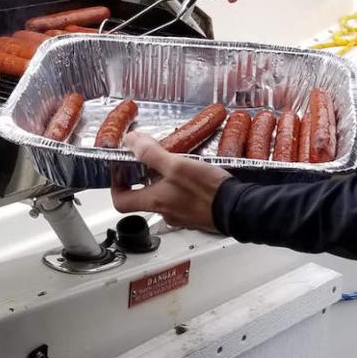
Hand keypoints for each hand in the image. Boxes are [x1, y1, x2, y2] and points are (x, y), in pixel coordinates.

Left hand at [111, 132, 230, 232]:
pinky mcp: (197, 215)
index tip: (121, 168)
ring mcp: (182, 216)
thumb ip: (151, 153)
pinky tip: (194, 175)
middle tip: (150, 159)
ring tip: (175, 163)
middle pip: (143, 197)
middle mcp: (165, 213)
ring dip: (165, 181)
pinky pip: (182, 200)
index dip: (116, 184)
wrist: (240, 210)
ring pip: (164, 197)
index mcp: (155, 202)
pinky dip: (182, 187)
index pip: (120, 201)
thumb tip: (130, 142)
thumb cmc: (208, 191)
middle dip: (143, 177)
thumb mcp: (177, 165)